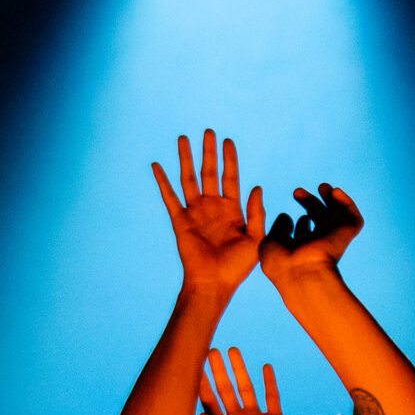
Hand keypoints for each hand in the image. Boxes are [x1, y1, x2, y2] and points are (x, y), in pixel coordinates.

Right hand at [152, 129, 264, 294]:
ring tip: (183, 138)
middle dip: (209, 152)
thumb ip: (257, 212)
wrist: (214, 283)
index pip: (230, 177)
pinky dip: (162, 181)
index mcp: (231, 210)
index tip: (227, 140)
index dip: (229, 159)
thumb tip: (257, 187)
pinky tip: (157, 165)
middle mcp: (212, 207)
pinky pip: (169, 197)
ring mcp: (195, 212)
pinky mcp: (180, 220)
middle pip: (209, 172)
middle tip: (208, 131)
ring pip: (188, 178)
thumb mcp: (256, 238)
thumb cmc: (237, 267)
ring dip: (186, 158)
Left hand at [197, 348, 295, 414]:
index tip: (195, 366)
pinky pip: (272, 396)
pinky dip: (269, 382)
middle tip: (211, 350)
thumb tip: (201, 413)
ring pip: (246, 387)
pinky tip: (264, 366)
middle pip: (225, 389)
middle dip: (218, 370)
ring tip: (233, 350)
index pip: (209, 401)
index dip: (202, 384)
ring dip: (240, 369)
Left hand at [258, 183, 362, 286]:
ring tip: (322, 186)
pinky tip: (335, 192)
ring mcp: (333, 239)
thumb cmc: (282, 263)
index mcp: (300, 250)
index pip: (303, 233)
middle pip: (318, 220)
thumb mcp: (269, 241)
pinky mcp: (346, 235)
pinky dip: (347, 203)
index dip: (295, 221)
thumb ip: (275, 227)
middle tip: (296, 192)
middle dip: (309, 202)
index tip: (283, 216)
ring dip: (331, 198)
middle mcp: (318, 244)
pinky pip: (354, 218)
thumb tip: (285, 216)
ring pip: (337, 216)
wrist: (301, 273)